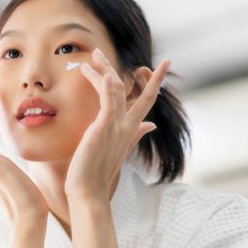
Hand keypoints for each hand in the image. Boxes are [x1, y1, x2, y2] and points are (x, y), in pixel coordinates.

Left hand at [64, 48, 170, 199]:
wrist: (88, 192)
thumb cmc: (96, 173)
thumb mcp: (118, 150)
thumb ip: (134, 135)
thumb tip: (151, 126)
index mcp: (130, 131)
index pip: (146, 103)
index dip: (154, 84)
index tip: (160, 66)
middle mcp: (127, 127)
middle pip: (143, 95)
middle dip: (150, 76)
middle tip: (155, 59)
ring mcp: (116, 128)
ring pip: (119, 91)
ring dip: (106, 69)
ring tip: (94, 54)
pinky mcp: (103, 129)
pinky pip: (108, 103)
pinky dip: (107, 87)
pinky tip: (104, 74)